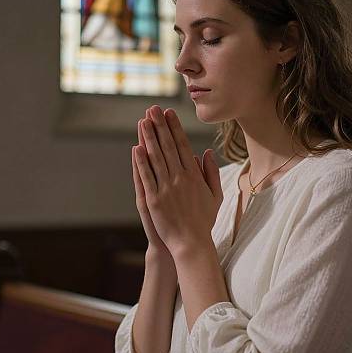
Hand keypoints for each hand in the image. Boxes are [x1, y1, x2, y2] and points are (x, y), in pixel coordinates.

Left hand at [134, 106, 222, 256]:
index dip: (175, 128)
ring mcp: (166, 188)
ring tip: (143, 121)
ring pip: (156, 158)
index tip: (169, 113)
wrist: (191, 244)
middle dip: (160, 126)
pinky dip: (141, 162)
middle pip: (168, 147)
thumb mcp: (215, 195)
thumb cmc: (204, 220)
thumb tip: (206, 152)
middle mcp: (180, 178)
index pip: (182, 145)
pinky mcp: (153, 200)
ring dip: (149, 138)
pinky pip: (146, 177)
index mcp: (194, 176)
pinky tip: (136, 148)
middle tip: (153, 109)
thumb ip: (211, 172)